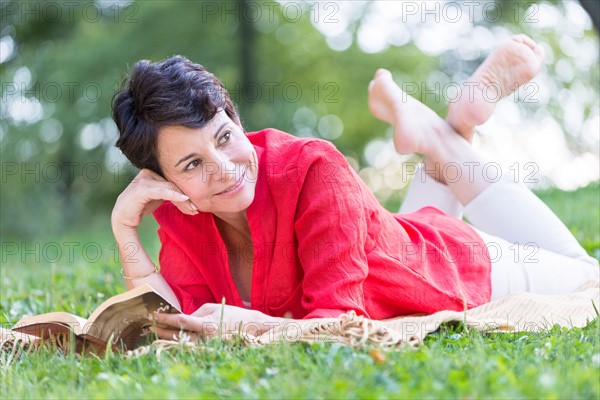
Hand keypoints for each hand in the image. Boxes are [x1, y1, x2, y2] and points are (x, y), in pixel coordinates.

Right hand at [111, 168, 197, 233]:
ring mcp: (143, 180)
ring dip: (183, 201)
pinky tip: (185, 199)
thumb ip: (170, 191)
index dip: (185, 193)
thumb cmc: (140, 206)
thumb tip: (189, 194)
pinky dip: (174, 195)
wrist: (122, 218)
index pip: (173, 181)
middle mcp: (147, 173)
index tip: (195, 206)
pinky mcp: (141, 189)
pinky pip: (162, 191)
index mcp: (152, 172)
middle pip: (173, 184)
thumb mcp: (158, 197)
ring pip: (170, 188)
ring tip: (192, 210)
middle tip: (196, 209)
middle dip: (186, 199)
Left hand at [152, 303, 280, 340]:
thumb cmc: (231, 314)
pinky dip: (179, 342)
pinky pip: (189, 346)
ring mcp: (206, 346)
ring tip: (156, 332)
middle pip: (177, 334)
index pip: (180, 321)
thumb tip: (181, 317)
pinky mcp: (208, 350)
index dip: (166, 318)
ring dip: (167, 338)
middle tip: (150, 324)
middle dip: (162, 329)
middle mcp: (204, 338)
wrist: (250, 329)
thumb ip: (195, 312)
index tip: (154, 314)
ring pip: (181, 343)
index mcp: (206, 324)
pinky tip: (171, 339)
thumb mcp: (213, 307)